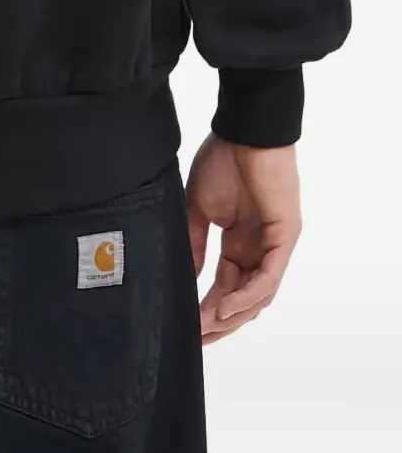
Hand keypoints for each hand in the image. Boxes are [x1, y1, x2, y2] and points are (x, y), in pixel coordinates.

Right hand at [185, 135, 300, 344]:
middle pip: (242, 298)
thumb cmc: (222, 160)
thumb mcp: (198, 208)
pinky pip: (268, 277)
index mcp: (238, 242)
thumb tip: (184, 276)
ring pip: (258, 295)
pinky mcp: (284, 237)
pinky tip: (225, 306)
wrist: (244, 131)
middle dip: (219, 321)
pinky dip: (247, 295)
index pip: (225, 286)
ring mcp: (273, 245)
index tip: (186, 325)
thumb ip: (193, 243)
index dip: (206, 307)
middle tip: (195, 337)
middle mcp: (258, 249)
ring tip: (207, 326)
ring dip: (232, 314)